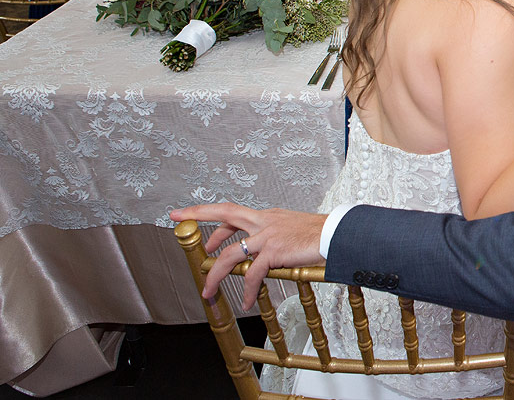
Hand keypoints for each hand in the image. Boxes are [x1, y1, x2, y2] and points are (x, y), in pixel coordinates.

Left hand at [170, 203, 326, 308]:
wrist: (337, 234)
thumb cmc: (319, 235)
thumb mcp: (292, 230)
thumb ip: (274, 238)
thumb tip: (262, 255)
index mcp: (267, 216)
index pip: (232, 211)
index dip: (209, 213)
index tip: (190, 213)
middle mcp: (264, 221)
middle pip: (225, 216)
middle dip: (198, 215)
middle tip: (176, 218)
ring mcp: (268, 235)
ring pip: (231, 254)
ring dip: (216, 275)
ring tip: (209, 291)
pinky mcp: (275, 251)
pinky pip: (254, 273)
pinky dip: (249, 289)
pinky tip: (248, 300)